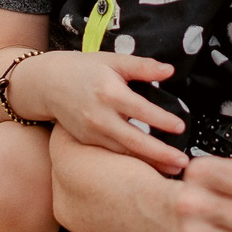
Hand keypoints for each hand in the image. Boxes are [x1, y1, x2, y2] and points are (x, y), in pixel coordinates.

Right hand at [10, 51, 187, 175]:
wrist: (47, 84)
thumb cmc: (85, 69)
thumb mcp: (113, 61)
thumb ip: (142, 66)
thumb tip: (170, 71)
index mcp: (109, 92)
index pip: (141, 110)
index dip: (161, 120)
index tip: (180, 128)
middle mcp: (100, 116)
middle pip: (134, 140)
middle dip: (160, 154)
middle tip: (183, 163)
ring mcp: (91, 132)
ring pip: (124, 153)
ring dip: (149, 163)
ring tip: (172, 170)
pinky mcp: (86, 142)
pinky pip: (112, 155)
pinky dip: (131, 162)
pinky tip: (149, 167)